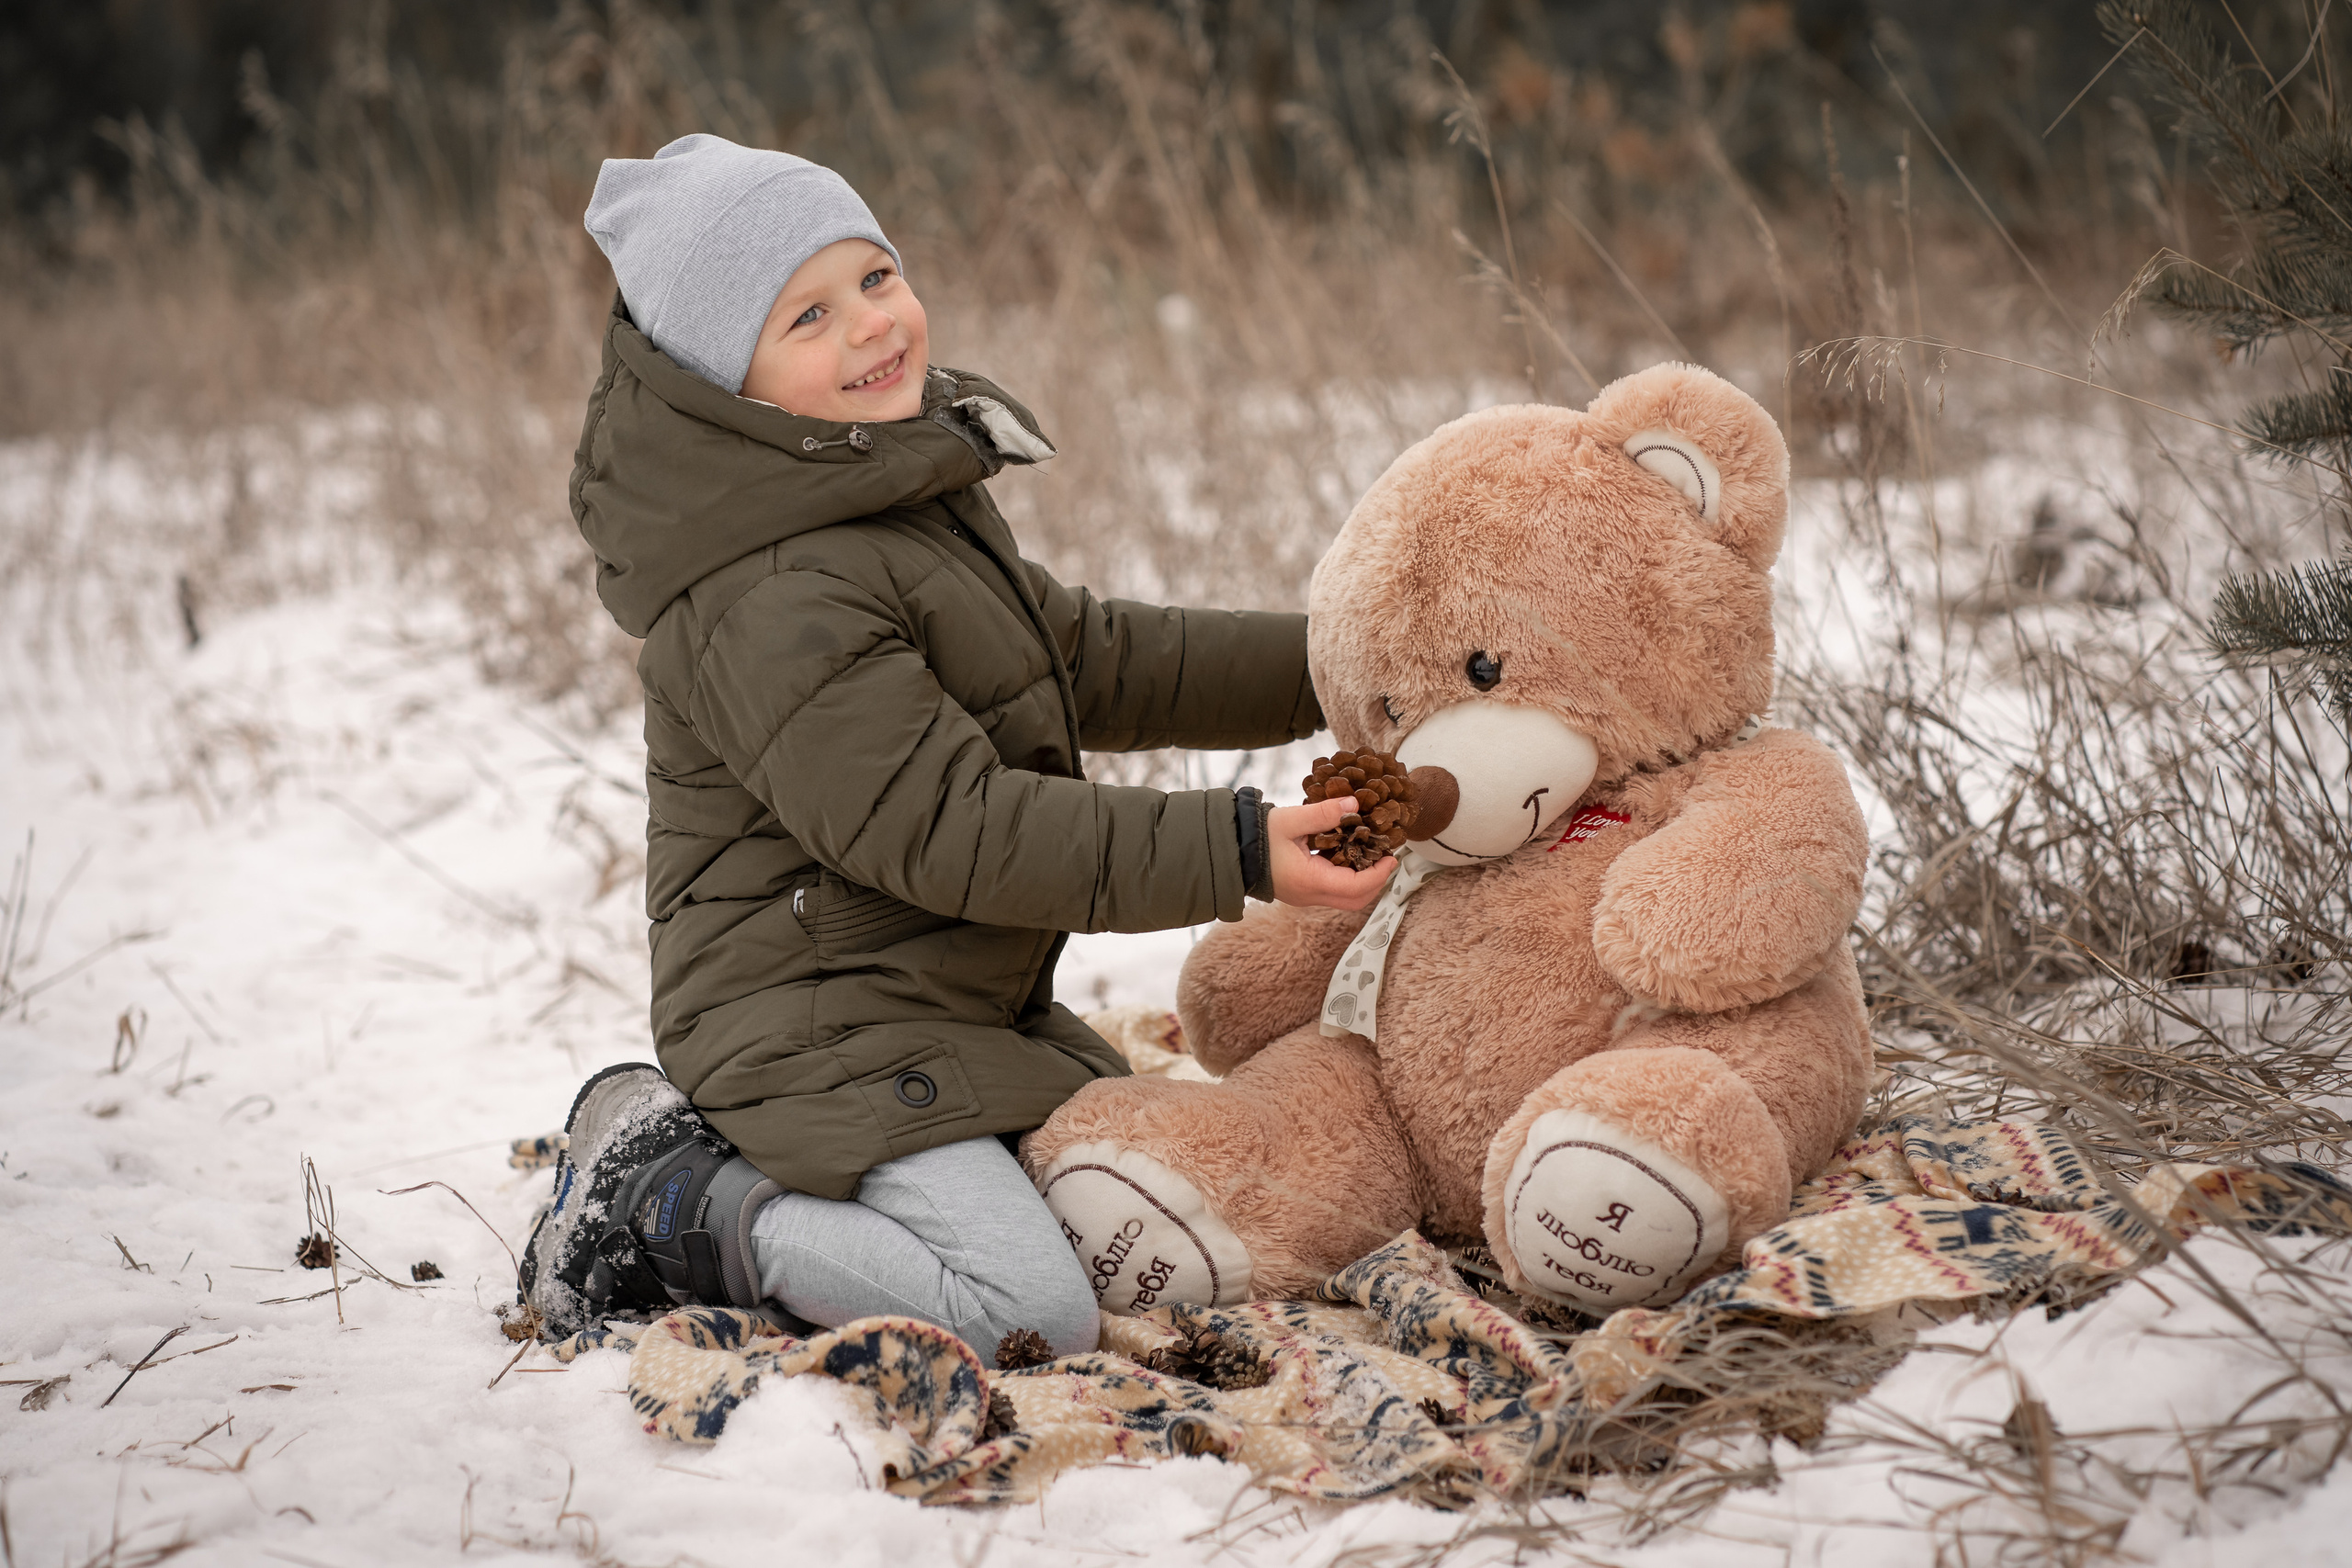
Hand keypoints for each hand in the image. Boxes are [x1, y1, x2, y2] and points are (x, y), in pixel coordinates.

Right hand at [1266, 797, 1395, 910]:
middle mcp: (1310, 895)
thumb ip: (1323, 813)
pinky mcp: (1302, 892)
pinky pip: (1333, 892)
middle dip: (1376, 881)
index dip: (1378, 873)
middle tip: (1385, 858)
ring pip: (1346, 899)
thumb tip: (1353, 804)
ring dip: (1363, 881)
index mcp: (1310, 881)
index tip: (1390, 856)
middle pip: (1355, 900)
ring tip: (1370, 855)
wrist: (1231, 852)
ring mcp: (1305, 897)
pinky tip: (1349, 856)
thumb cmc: (1257, 836)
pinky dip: (1348, 879)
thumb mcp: (1290, 819)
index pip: (1356, 886)